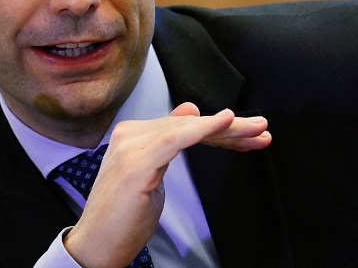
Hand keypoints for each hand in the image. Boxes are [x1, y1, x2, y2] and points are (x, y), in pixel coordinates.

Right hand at [63, 103, 270, 266]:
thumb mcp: (155, 175)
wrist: (96, 246)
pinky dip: (203, 128)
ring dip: (227, 130)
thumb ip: (170, 142)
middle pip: (189, 125)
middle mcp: (131, 134)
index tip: (250, 136)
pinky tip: (225, 121)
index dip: (219, 129)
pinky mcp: (136, 161)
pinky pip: (176, 138)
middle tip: (261, 129)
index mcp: (133, 135)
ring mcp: (131, 145)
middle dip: (230, 129)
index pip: (184, 126)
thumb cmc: (122, 218)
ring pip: (187, 129)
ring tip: (256, 130)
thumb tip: (190, 111)